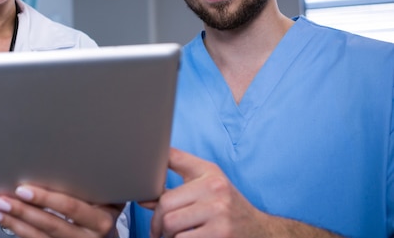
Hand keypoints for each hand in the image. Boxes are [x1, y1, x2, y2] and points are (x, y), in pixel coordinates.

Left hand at [0, 185, 123, 237]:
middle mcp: (89, 237)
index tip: (24, 189)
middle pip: (51, 223)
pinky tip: (4, 219)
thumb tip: (69, 155)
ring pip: (39, 236)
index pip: (71, 207)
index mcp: (102, 220)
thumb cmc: (104, 209)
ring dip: (14, 220)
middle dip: (24, 210)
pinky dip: (16, 229)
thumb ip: (92, 181)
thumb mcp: (108, 195)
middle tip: (3, 198)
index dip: (46, 199)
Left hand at [150, 148, 268, 237]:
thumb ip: (177, 174)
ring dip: (168, 237)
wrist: (261, 231)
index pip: (168, 180)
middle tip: (158, 231)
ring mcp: (220, 217)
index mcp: (210, 175)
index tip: (145, 202)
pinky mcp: (220, 237)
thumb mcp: (208, 180)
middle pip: (165, 209)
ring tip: (174, 236)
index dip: (151, 195)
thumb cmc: (227, 204)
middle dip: (157, 223)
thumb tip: (143, 194)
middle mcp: (216, 193)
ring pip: (172, 229)